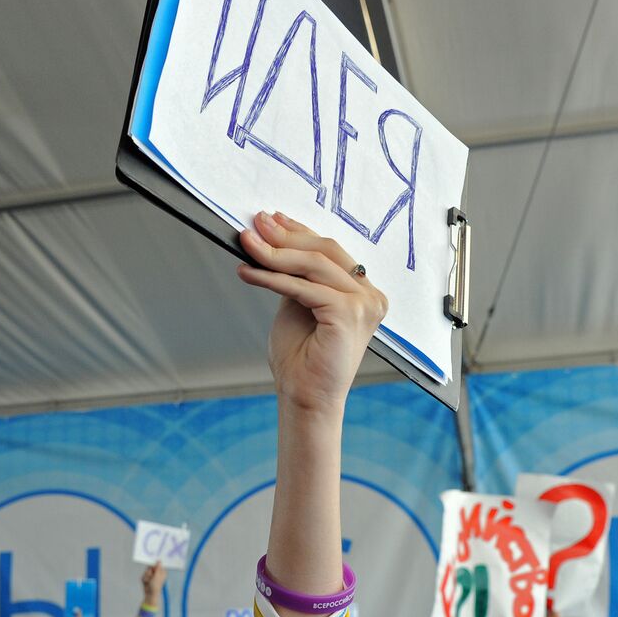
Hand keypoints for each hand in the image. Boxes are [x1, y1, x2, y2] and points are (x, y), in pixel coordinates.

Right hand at [141, 562, 165, 606]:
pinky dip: (144, 579)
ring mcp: (151, 575)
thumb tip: (159, 560)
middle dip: (149, 572)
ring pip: (146, 571)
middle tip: (151, 577)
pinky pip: (143, 575)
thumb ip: (158, 568)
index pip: (157, 564)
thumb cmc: (155, 586)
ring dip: (146, 576)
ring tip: (149, 581)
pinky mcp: (146, 578)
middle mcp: (157, 573)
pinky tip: (146, 583)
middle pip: (150, 567)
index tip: (152, 563)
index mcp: (161, 572)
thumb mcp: (157, 576)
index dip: (154, 564)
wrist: (150, 594)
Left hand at [237, 212, 386, 412]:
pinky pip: (304, 287)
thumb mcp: (297, 304)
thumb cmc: (301, 358)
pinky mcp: (349, 314)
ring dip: (274, 253)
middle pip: (325, 251)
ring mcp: (364, 304)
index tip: (271, 219)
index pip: (330, 251)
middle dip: (286, 236)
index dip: (299, 231)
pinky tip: (249, 272)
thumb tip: (273, 238)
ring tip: (247, 245)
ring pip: (313, 265)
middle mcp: (370, 295)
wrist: (304, 397)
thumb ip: (297, 275)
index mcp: (363, 292)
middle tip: (255, 225)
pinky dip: (273, 278)